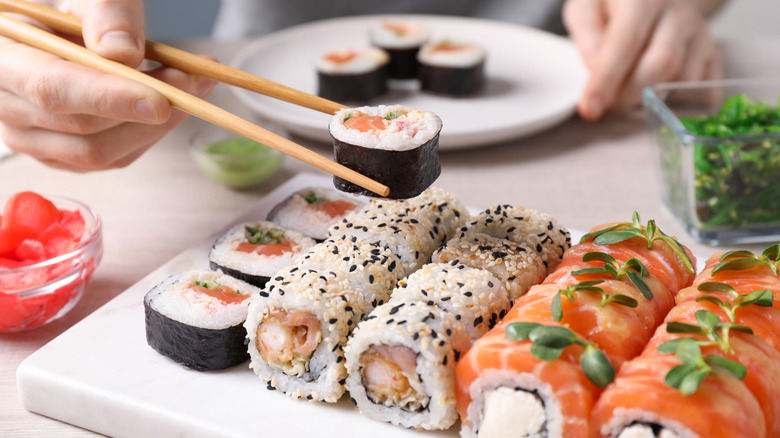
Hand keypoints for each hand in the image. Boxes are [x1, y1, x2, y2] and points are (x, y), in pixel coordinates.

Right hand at [0, 0, 216, 170]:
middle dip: (149, 105)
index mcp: (3, 60)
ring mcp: (33, 140)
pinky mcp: (65, 158)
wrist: (57, 36)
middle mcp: (8, 108)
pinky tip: (176, 105)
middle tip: (195, 79)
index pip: (52, 89)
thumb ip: (105, 14)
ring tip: (194, 87)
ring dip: (160, 124)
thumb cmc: (75, 18)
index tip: (159, 100)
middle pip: (85, 128)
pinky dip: (153, 133)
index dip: (107, 98)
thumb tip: (124, 53)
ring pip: (105, 152)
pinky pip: (116, 157)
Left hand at [563, 0, 723, 120]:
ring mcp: (700, 34)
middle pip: (661, 65)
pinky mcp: (713, 52)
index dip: (606, 81)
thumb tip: (593, 66)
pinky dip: (681, 100)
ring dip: (653, 98)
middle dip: (628, 95)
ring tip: (629, 95)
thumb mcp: (587, 8)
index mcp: (642, 0)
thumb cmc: (615, 4)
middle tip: (607, 105)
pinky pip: (705, 87)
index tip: (589, 109)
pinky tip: (660, 95)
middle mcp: (678, 14)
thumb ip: (587, 33)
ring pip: (683, 79)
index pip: (625, 44)